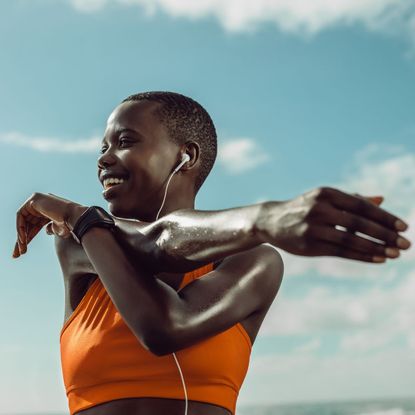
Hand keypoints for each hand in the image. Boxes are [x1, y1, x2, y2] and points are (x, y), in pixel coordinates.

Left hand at [13, 192, 84, 257]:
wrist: (76, 218)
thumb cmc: (71, 224)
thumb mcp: (59, 229)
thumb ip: (51, 228)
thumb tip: (47, 230)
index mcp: (49, 210)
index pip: (35, 224)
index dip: (29, 237)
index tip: (23, 251)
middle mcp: (43, 203)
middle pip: (27, 223)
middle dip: (22, 239)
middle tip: (18, 253)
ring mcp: (38, 199)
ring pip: (23, 221)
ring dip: (20, 236)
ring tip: (21, 250)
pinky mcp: (34, 199)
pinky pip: (21, 215)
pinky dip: (20, 228)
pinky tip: (23, 239)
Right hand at [258, 187, 410, 262]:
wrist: (272, 220)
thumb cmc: (304, 207)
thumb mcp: (325, 198)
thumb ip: (353, 199)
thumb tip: (382, 199)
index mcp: (326, 194)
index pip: (362, 205)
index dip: (384, 216)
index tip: (404, 226)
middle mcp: (319, 209)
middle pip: (359, 223)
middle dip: (385, 234)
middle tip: (406, 244)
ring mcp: (312, 228)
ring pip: (351, 240)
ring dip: (376, 248)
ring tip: (395, 254)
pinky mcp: (309, 245)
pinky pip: (341, 252)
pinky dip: (362, 256)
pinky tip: (378, 259)